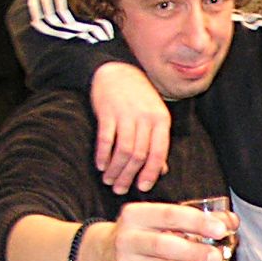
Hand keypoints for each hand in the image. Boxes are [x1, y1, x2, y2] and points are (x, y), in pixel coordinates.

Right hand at [84, 203, 237, 260]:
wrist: (102, 257)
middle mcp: (126, 240)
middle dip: (196, 252)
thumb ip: (196, 219)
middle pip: (165, 246)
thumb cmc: (143, 234)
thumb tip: (232, 221)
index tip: (222, 228)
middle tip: (216, 257)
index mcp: (135, 215)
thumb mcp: (161, 220)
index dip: (198, 222)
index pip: (170, 215)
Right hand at [90, 62, 171, 192]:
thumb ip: (158, 142)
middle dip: (129, 176)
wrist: (117, 71)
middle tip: (120, 189)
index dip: (151, 173)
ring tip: (109, 181)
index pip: (158, 153)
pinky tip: (101, 165)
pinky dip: (103, 155)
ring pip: (123, 151)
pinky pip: (106, 139)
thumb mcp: (154, 117)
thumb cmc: (139, 98)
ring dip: (115, 169)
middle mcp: (145, 118)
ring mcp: (126, 114)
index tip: (143, 188)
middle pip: (139, 155)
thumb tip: (161, 171)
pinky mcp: (107, 112)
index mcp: (161, 120)